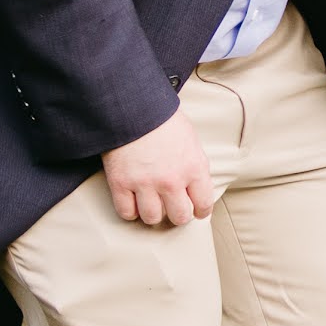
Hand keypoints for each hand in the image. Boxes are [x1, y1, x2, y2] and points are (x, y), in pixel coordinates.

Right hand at [103, 106, 217, 230]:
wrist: (133, 106)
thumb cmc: (163, 120)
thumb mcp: (190, 140)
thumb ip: (194, 166)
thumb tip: (196, 188)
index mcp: (194, 168)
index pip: (203, 205)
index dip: (199, 210)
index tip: (195, 210)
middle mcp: (171, 180)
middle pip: (179, 217)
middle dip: (176, 214)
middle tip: (171, 206)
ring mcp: (145, 183)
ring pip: (152, 218)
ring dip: (152, 213)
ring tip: (150, 202)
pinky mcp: (121, 183)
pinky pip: (127, 213)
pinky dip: (130, 210)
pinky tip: (132, 201)